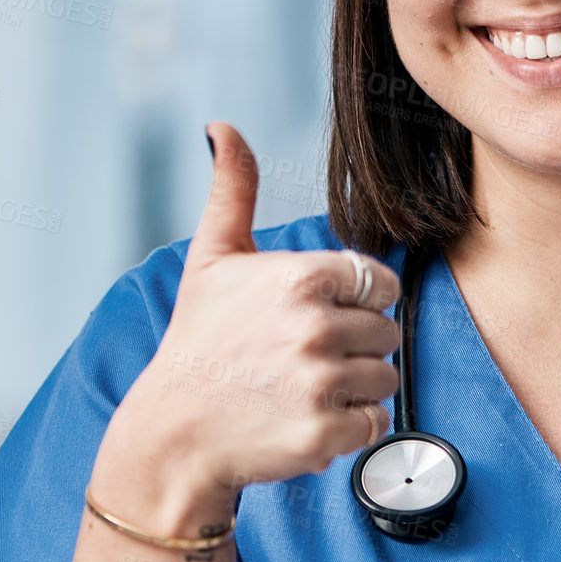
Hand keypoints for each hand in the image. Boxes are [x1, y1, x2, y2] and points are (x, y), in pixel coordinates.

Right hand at [95, 122, 400, 516]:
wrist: (174, 432)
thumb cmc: (199, 343)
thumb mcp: (212, 259)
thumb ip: (233, 191)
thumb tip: (223, 129)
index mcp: (299, 278)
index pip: (377, 282)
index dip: (357, 301)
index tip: (323, 316)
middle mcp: (314, 328)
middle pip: (386, 332)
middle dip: (354, 347)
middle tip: (303, 358)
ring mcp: (322, 383)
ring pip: (386, 378)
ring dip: (355, 387)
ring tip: (304, 388)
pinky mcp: (326, 433)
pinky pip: (376, 423)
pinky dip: (351, 427)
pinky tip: (307, 417)